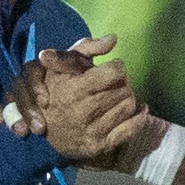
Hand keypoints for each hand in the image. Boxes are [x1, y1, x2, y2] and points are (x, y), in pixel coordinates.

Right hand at [5, 37, 149, 161]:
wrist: (44, 129)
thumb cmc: (56, 89)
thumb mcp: (64, 64)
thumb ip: (87, 47)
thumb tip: (113, 39)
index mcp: (73, 90)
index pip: (114, 72)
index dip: (117, 66)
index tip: (112, 68)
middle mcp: (82, 111)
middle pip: (124, 88)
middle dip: (123, 81)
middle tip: (115, 82)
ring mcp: (91, 131)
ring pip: (129, 105)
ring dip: (129, 97)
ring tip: (118, 96)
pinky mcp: (100, 145)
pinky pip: (132, 128)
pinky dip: (140, 117)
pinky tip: (140, 110)